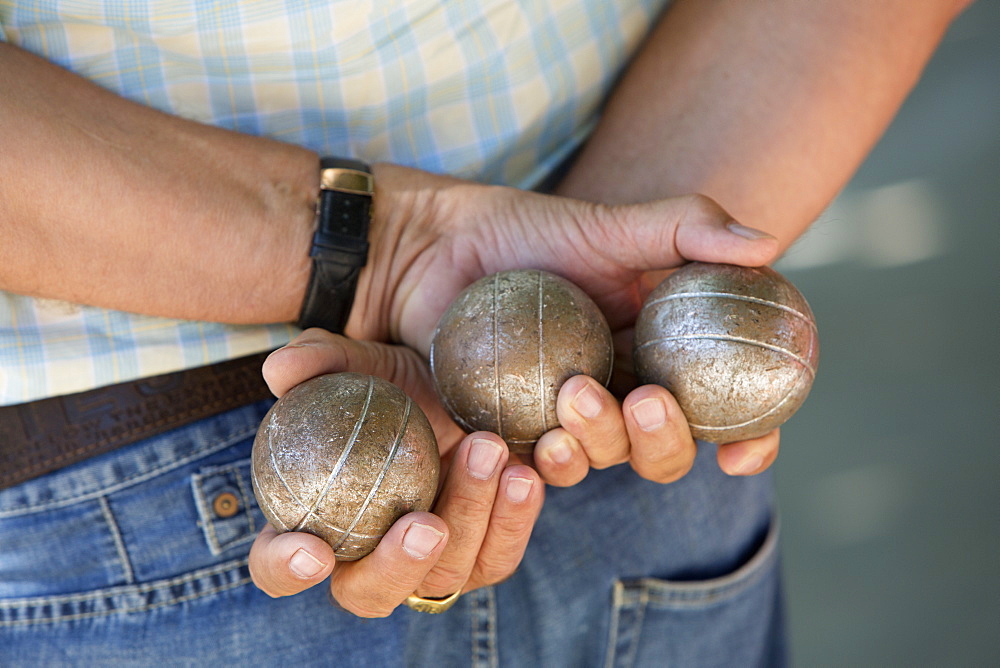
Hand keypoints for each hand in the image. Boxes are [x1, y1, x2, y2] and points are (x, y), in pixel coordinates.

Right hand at [248, 330, 542, 616]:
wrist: (462, 376)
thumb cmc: (393, 377)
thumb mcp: (357, 359)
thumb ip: (316, 359)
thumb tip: (278, 370)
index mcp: (319, 522)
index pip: (280, 564)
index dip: (285, 568)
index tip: (312, 550)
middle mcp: (373, 555)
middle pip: (371, 593)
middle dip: (397, 566)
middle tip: (425, 524)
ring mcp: (435, 560)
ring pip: (449, 575)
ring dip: (470, 521)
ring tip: (487, 451)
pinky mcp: (490, 546)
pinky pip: (502, 552)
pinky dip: (515, 518)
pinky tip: (526, 471)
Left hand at [348, 164, 781, 482]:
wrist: (440, 248)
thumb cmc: (529, 232)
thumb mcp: (612, 224)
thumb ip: (687, 230)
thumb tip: (769, 245)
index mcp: (662, 354)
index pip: (722, 410)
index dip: (749, 440)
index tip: (742, 453)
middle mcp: (624, 394)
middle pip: (666, 451)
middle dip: (665, 442)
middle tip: (648, 401)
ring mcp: (569, 419)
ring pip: (605, 460)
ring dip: (601, 442)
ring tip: (574, 397)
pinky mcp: (515, 433)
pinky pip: (538, 466)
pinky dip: (544, 460)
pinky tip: (533, 440)